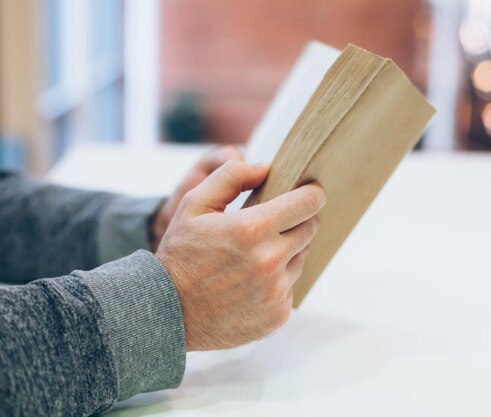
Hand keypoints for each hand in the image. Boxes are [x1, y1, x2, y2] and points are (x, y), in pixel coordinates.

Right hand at [155, 160, 325, 350]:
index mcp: (252, 229)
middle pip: (310, 229)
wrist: (168, 313)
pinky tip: (250, 283)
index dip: (312, 194)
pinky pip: (290, 288)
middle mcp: (270, 262)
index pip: (309, 204)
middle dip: (297, 221)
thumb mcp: (194, 205)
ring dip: (286, 252)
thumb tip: (265, 168)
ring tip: (254, 256)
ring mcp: (276, 291)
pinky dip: (277, 282)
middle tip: (274, 223)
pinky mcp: (278, 315)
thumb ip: (230, 177)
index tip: (309, 192)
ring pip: (300, 259)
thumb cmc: (181, 254)